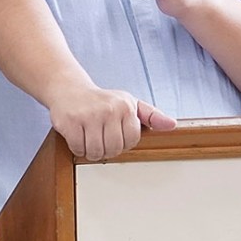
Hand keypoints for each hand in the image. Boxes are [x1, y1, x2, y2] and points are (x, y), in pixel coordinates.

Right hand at [47, 84, 177, 159]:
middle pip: (114, 149)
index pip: (132, 140)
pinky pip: (78, 148)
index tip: (115, 134)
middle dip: (107, 149)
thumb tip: (172, 125)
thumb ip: (151, 116)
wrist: (69, 88)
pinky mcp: (70, 121)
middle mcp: (109, 108)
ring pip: (96, 151)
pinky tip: (78, 135)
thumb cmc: (102, 101)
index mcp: (126, 105)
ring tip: (89, 138)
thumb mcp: (129, 104)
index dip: (123, 142)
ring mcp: (89, 115)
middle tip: (100, 138)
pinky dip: (77, 147)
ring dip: (91, 151)